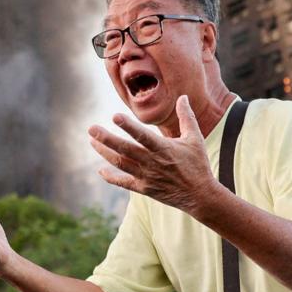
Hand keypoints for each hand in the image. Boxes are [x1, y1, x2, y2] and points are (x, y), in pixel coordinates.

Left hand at [89, 95, 223, 217]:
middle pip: (125, 149)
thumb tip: (183, 96)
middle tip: (91, 129)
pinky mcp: (144, 188)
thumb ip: (187, 117)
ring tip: (91, 141)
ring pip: (121, 164)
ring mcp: (146, 176)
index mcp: (164, 149)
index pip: (143, 136)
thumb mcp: (195, 138)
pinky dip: (111, 177)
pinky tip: (101, 170)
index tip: (114, 116)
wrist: (200, 196)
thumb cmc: (197, 164)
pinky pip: (123, 183)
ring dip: (104, 152)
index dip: (128, 126)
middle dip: (106, 139)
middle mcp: (152, 162)